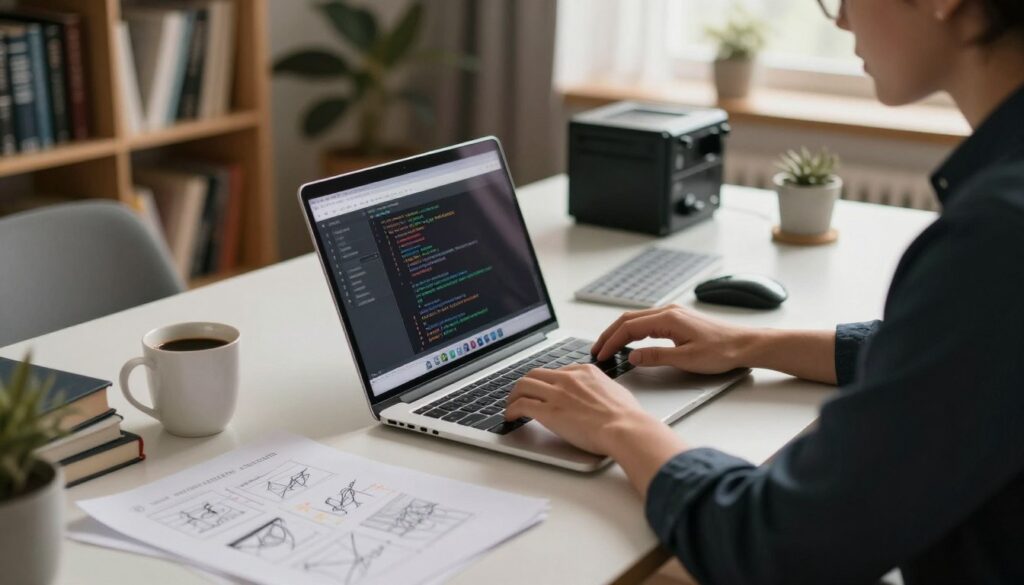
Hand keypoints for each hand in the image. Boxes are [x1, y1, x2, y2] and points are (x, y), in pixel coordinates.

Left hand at [504, 364, 659, 454]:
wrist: (625, 428)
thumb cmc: (627, 416)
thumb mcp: (616, 391)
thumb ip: (602, 389)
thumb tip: (601, 395)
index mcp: (585, 371)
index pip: (557, 372)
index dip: (547, 382)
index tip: (544, 391)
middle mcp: (568, 378)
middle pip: (535, 374)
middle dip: (525, 384)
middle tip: (521, 395)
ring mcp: (557, 394)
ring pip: (523, 385)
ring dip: (514, 396)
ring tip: (511, 406)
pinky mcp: (549, 411)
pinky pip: (521, 405)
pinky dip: (511, 410)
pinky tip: (510, 417)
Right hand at [591, 305, 754, 373]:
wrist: (746, 345)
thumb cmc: (722, 351)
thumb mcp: (686, 359)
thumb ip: (656, 357)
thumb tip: (632, 357)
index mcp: (668, 319)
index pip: (629, 327)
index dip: (611, 341)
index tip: (601, 354)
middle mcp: (669, 312)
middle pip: (629, 319)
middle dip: (610, 334)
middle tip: (597, 350)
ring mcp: (674, 314)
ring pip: (637, 319)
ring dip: (621, 332)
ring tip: (609, 347)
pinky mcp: (679, 320)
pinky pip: (648, 322)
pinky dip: (633, 331)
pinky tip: (631, 341)